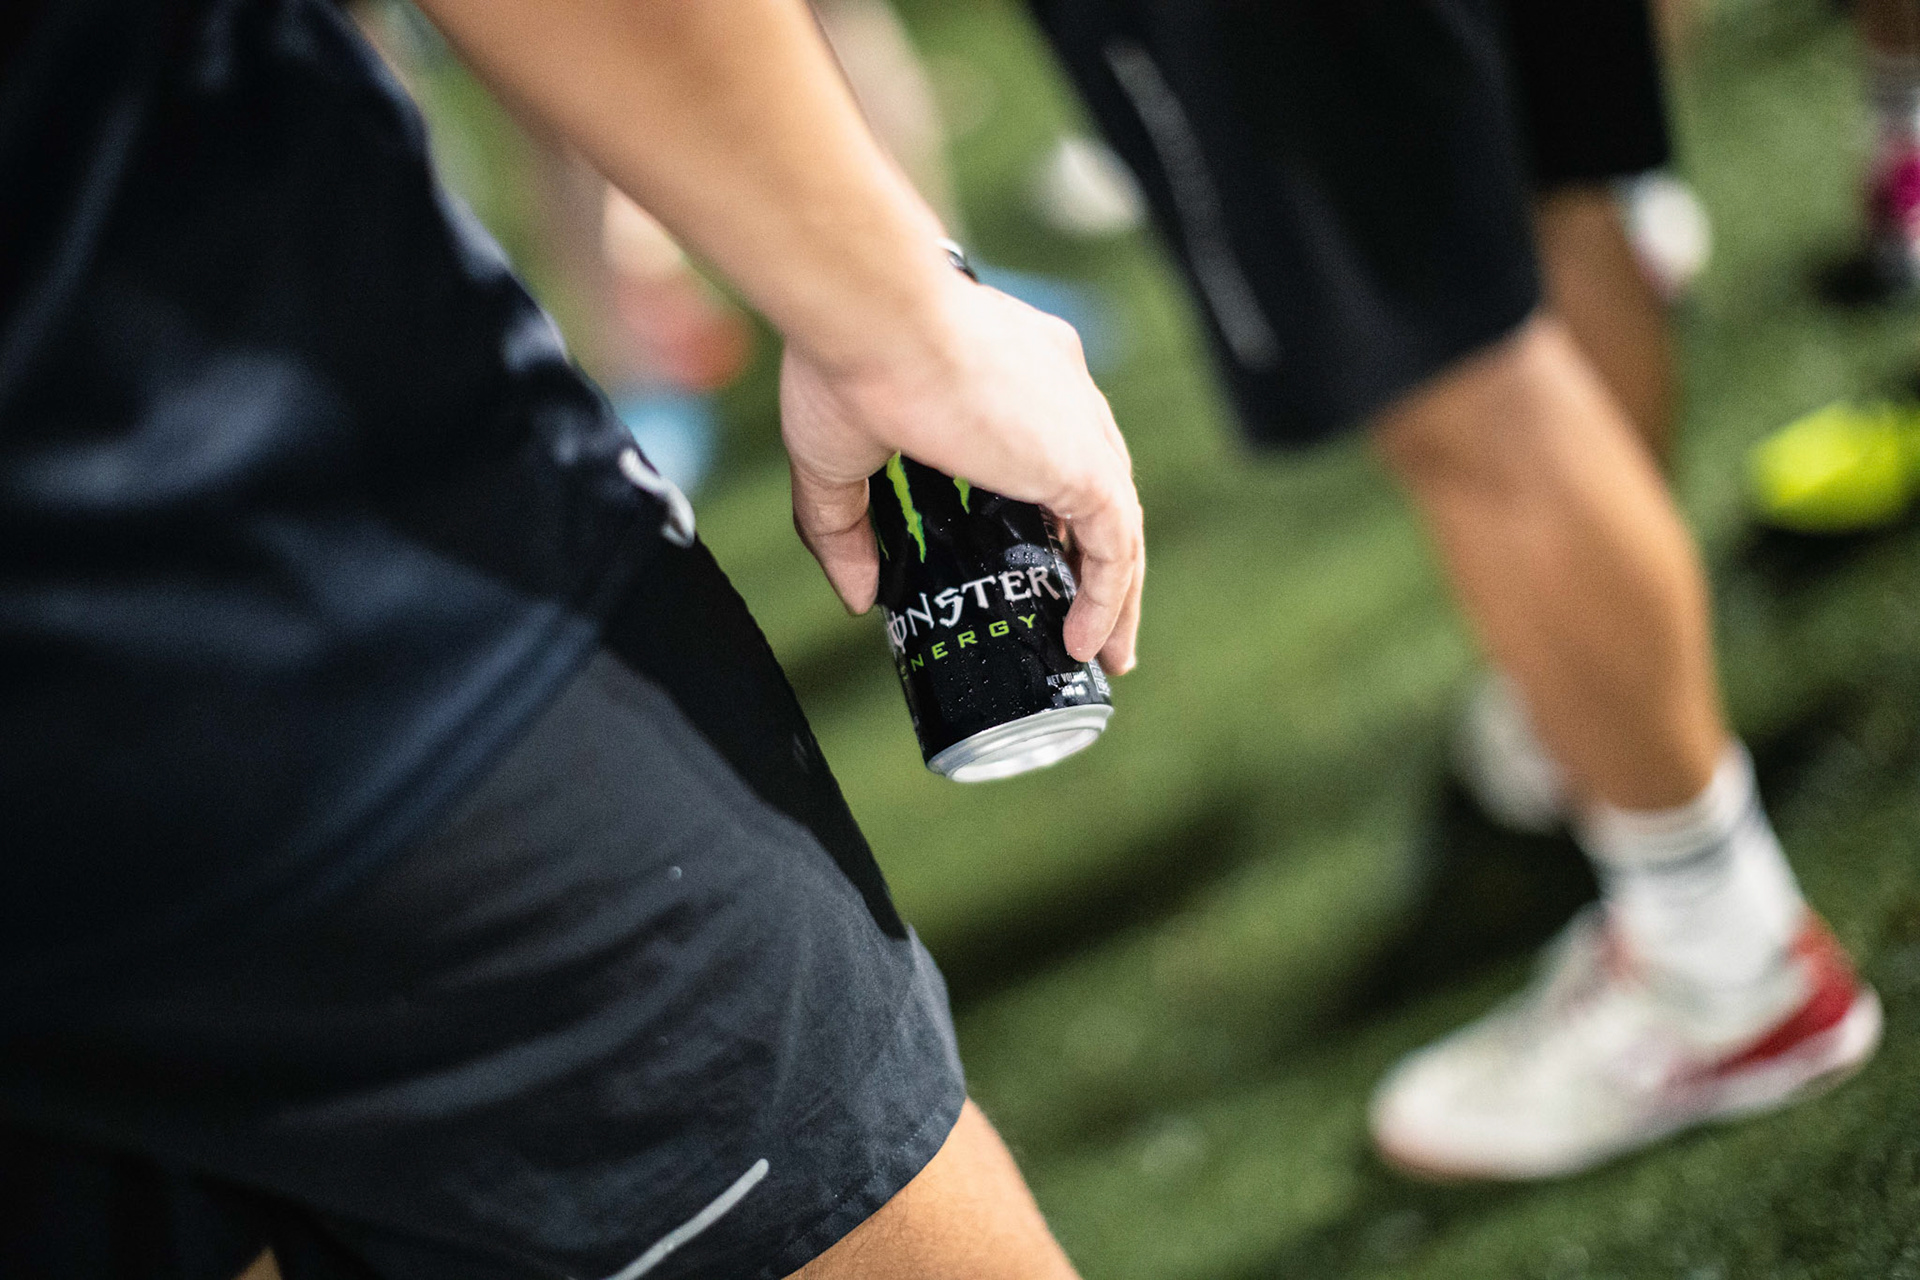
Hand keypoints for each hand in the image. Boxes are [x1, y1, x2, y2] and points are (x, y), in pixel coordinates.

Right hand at [781, 273, 1143, 673]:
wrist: (873, 318)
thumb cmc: (848, 358)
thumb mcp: (836, 461)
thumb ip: (848, 531)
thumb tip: (858, 596)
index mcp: (1011, 368)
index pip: (1049, 446)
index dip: (1050, 510)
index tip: (1040, 561)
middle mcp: (1058, 389)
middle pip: (1096, 488)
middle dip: (1095, 559)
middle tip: (1084, 618)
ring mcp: (1078, 425)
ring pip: (1118, 523)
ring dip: (1116, 595)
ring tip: (1102, 653)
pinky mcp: (1083, 462)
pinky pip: (1115, 547)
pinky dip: (1108, 599)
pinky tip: (1085, 643)